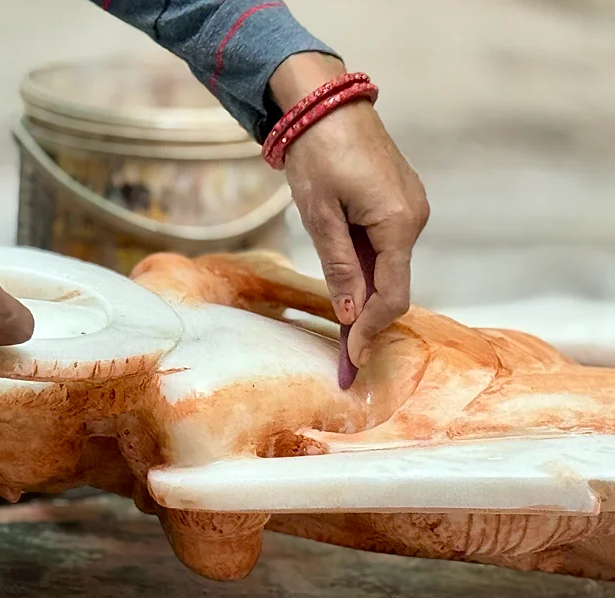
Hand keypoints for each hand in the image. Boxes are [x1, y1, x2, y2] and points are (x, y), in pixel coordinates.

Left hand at [270, 54, 429, 366]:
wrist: (324, 104)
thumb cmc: (318, 155)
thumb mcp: (321, 217)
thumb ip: (339, 267)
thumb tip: (351, 315)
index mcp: (399, 223)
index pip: (393, 295)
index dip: (372, 330)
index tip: (352, 359)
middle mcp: (415, 218)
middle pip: (394, 285)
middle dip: (369, 320)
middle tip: (344, 354)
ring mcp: (410, 208)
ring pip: (389, 266)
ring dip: (365, 294)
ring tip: (338, 324)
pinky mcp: (398, 201)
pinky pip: (385, 246)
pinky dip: (366, 269)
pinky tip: (345, 282)